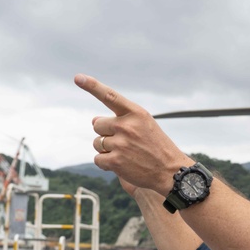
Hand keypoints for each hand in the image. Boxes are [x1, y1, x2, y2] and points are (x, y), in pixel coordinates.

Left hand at [76, 73, 190, 195]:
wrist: (170, 171)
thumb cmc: (156, 147)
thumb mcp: (144, 125)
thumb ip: (121, 120)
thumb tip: (94, 120)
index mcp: (136, 113)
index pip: (110, 96)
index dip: (92, 86)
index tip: (78, 78)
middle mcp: (127, 126)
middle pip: (98, 125)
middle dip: (106, 134)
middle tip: (124, 143)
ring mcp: (121, 144)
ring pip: (97, 143)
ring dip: (106, 150)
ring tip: (126, 154)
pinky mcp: (116, 162)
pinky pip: (98, 159)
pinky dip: (106, 164)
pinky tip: (122, 165)